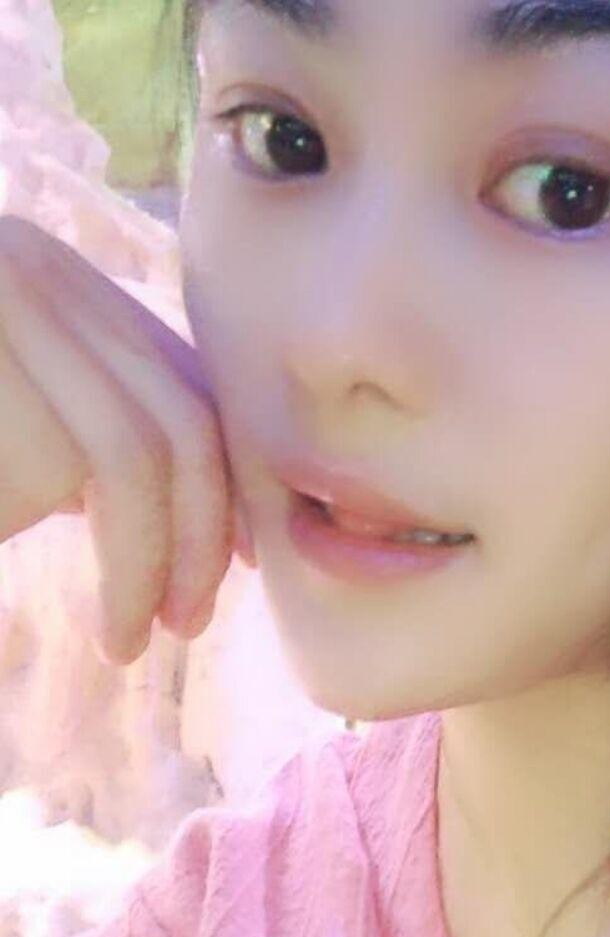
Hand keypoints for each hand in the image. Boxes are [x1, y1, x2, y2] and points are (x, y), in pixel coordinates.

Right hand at [0, 213, 251, 664]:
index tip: (235, 560)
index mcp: (52, 282)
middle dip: (203, 531)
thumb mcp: (12, 417)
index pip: (182, 384)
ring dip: (154, 561)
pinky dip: (103, 553)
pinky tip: (88, 605)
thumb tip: (198, 520)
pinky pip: (70, 469)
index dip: (223, 480)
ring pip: (139, 451)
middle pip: (179, 415)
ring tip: (135, 636)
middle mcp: (34, 274)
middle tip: (189, 618)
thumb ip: (82, 427)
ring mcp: (4, 306)